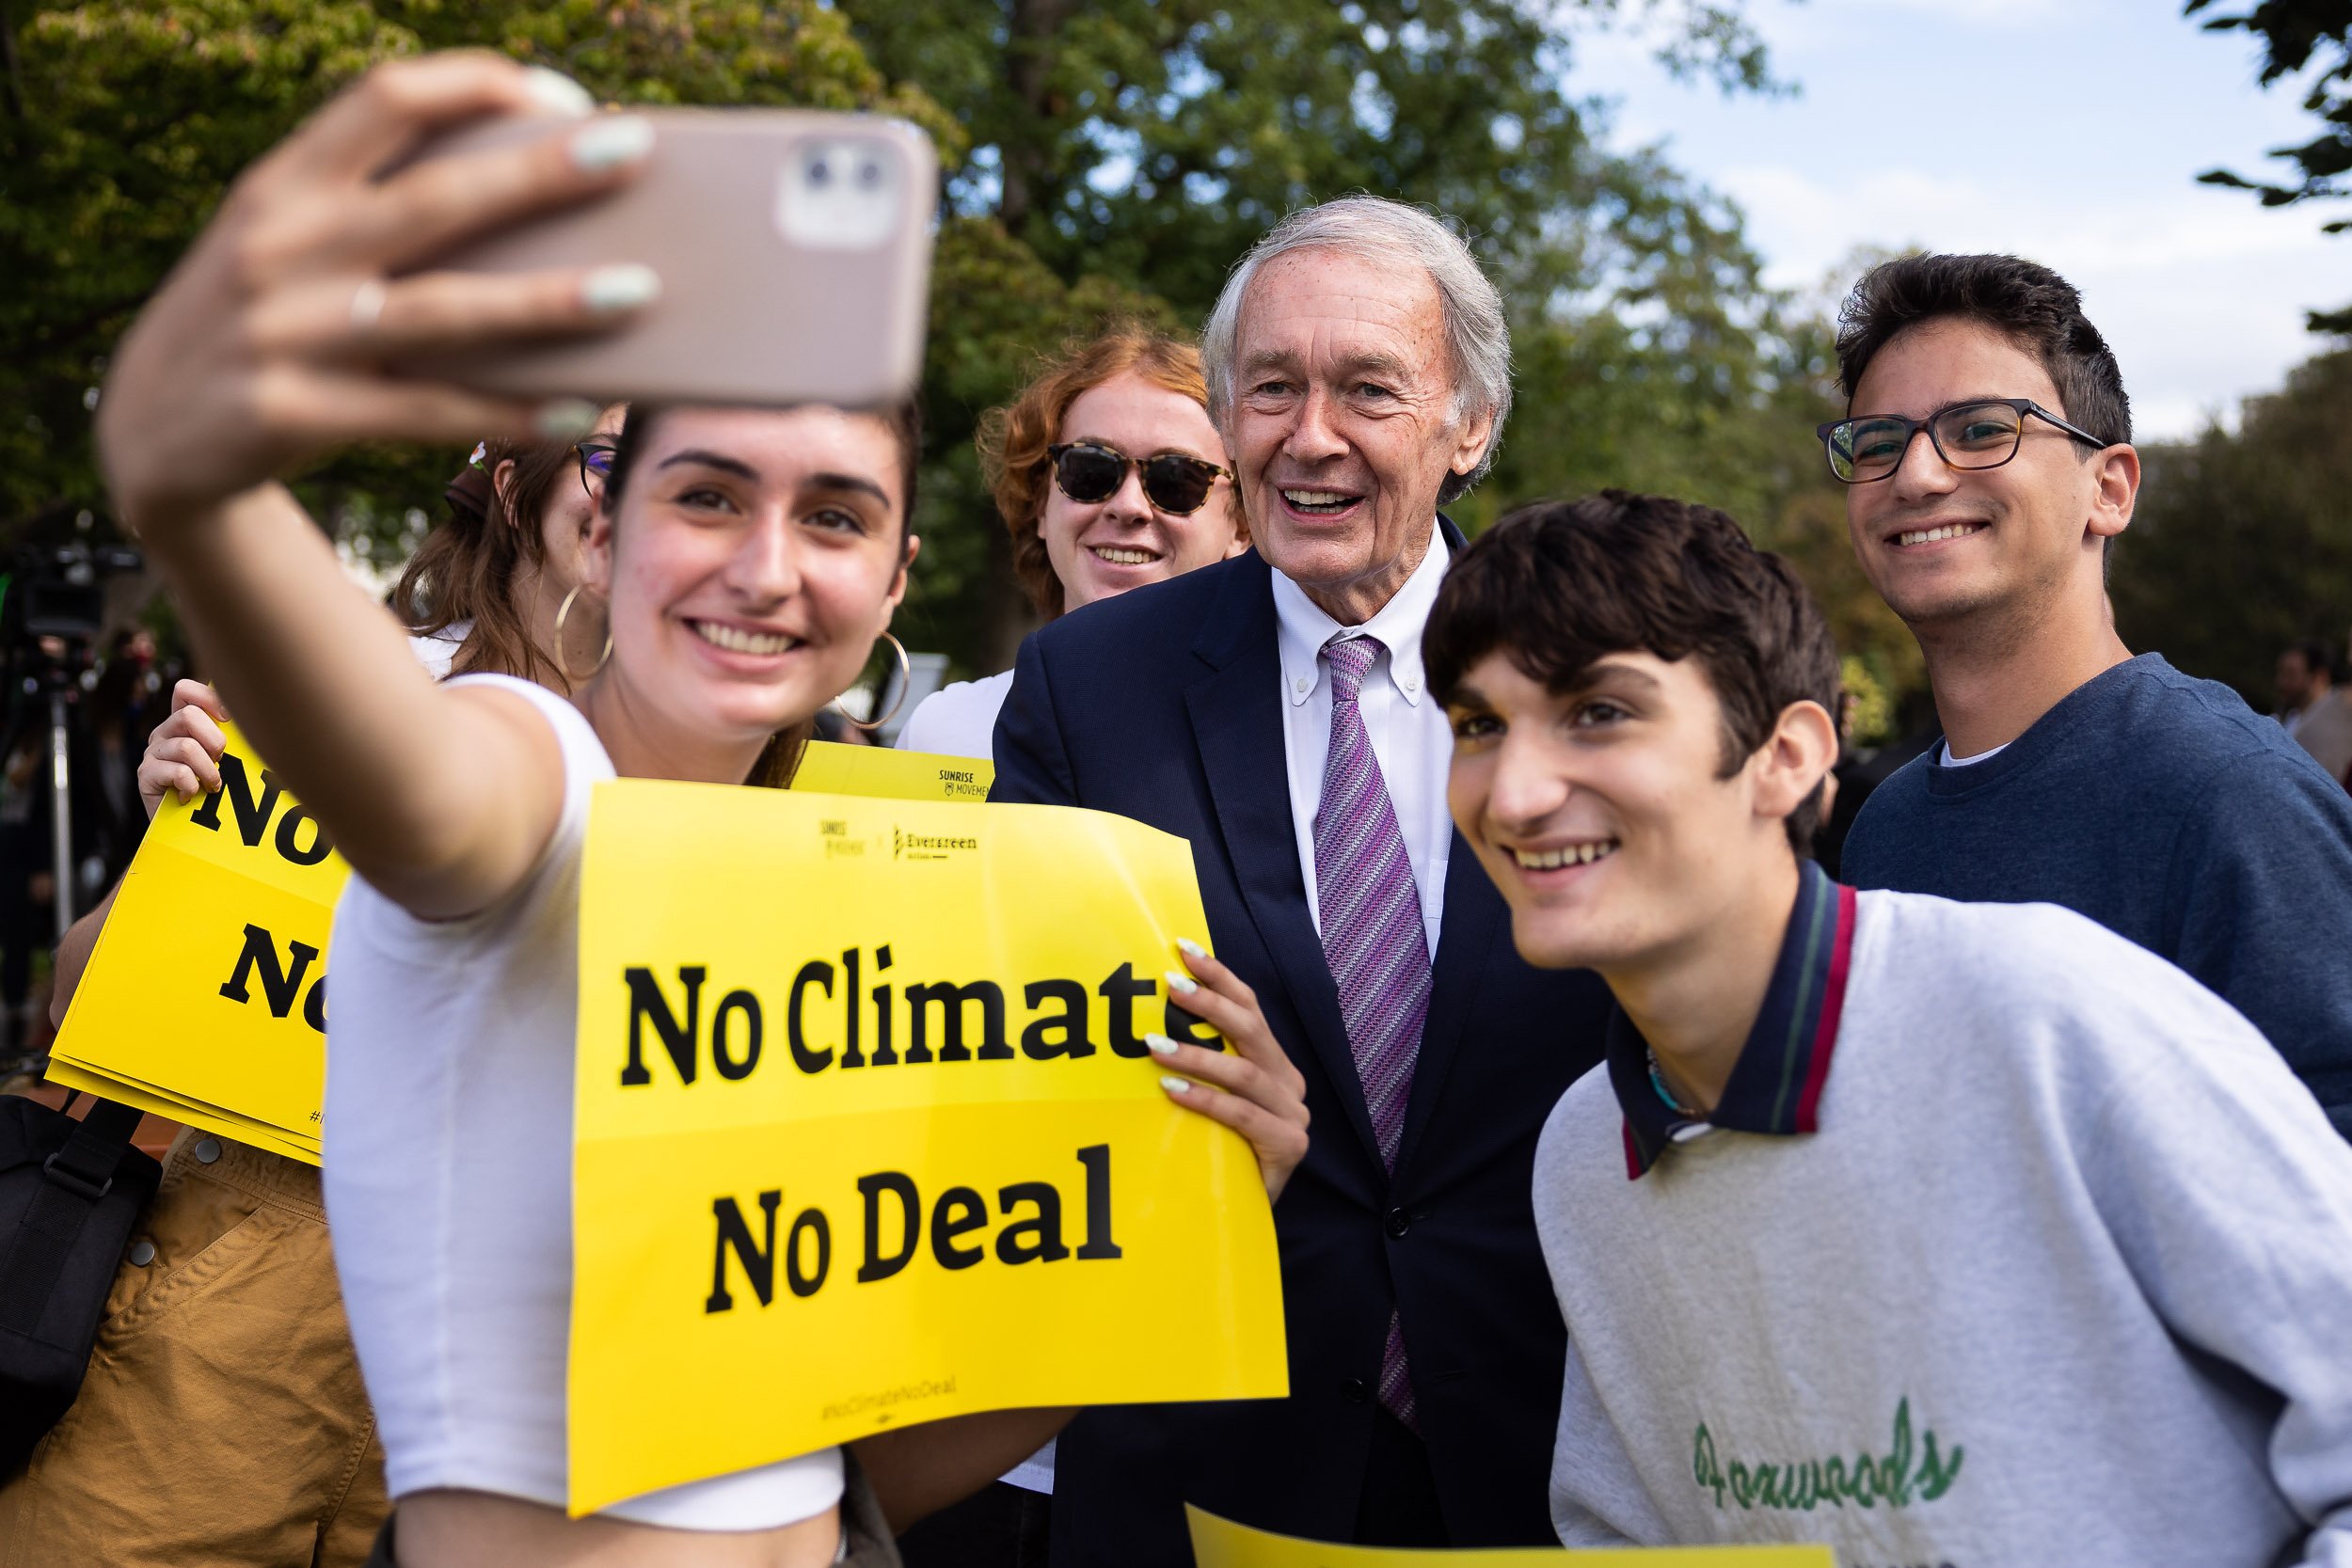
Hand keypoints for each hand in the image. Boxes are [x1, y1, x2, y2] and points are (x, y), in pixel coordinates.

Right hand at [97, 52, 657, 527]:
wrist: (148, 434)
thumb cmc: (264, 319)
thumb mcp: (287, 243)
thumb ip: (375, 211)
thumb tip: (537, 204)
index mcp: (283, 184)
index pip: (384, 101)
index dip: (475, 84)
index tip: (559, 92)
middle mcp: (282, 247)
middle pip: (434, 200)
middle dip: (538, 172)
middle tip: (632, 149)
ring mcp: (286, 333)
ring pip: (441, 312)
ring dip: (547, 301)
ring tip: (637, 292)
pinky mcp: (295, 414)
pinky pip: (427, 413)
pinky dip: (507, 412)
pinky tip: (579, 409)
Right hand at [138, 680, 232, 816]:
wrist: (191, 827)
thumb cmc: (215, 788)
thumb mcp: (228, 758)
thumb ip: (234, 736)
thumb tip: (258, 720)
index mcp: (182, 722)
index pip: (185, 690)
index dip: (208, 697)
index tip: (229, 719)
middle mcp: (164, 732)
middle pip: (188, 715)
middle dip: (215, 741)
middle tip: (220, 762)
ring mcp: (153, 753)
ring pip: (186, 747)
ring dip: (208, 769)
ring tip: (213, 785)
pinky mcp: (146, 775)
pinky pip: (178, 772)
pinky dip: (193, 786)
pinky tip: (192, 795)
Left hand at [1154, 941, 1310, 1202]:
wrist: (1243, 1218)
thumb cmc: (1220, 1154)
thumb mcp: (1211, 1103)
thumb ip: (1201, 1068)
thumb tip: (1148, 1023)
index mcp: (1276, 1066)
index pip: (1250, 1010)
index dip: (1220, 977)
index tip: (1184, 950)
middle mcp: (1290, 1085)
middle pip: (1252, 1032)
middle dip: (1209, 1003)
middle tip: (1168, 986)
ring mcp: (1294, 1116)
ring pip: (1244, 1072)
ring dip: (1196, 1055)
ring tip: (1154, 1046)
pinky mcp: (1289, 1147)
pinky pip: (1242, 1115)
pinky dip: (1206, 1099)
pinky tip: (1173, 1091)